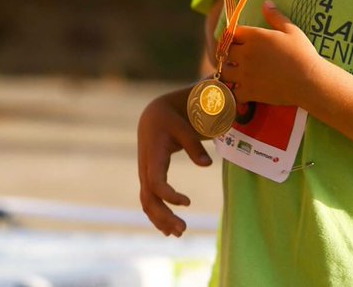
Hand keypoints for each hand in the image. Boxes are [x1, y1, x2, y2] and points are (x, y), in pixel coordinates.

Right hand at [137, 90, 211, 236]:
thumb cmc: (171, 122)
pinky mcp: (147, 180)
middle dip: (164, 216)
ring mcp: (144, 176)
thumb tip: (207, 164)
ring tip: (179, 233)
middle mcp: (145, 169)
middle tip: (184, 229)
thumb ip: (195, 146)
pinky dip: (156, 216)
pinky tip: (168, 230)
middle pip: (149, 199)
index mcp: (153, 157)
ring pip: (147, 203)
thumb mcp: (183, 128)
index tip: (188, 202)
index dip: (169, 195)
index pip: (155, 182)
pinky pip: (148, 202)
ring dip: (161, 220)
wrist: (153, 118)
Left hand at [222, 2, 322, 107]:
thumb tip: (266, 3)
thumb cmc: (303, 54)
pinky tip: (239, 91)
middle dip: (228, 54)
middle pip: (224, 52)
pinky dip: (233, 93)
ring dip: (228, 71)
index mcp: (254, 36)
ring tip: (235, 74)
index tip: (237, 41)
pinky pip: (231, 93)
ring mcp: (245, 73)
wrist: (310, 80)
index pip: (232, 33)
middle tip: (235, 58)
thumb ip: (276, 17)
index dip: (233, 37)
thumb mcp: (292, 31)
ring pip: (224, 71)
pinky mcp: (249, 91)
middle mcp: (245, 53)